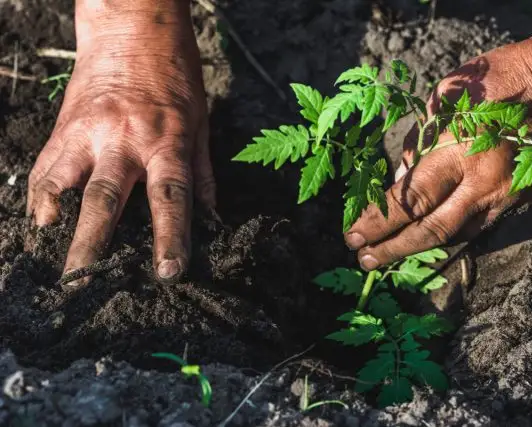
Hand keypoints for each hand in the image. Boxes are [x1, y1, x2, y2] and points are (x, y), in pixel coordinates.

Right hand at [27, 3, 214, 286]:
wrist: (132, 29)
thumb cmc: (176, 76)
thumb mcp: (201, 123)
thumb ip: (203, 174)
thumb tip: (212, 218)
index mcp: (168, 143)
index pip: (171, 200)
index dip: (171, 239)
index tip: (168, 273)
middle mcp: (126, 141)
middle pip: (108, 200)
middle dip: (95, 245)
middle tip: (86, 282)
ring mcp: (89, 132)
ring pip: (67, 184)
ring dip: (58, 222)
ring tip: (53, 255)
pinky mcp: (65, 126)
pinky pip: (46, 166)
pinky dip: (42, 195)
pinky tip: (41, 219)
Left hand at [343, 34, 531, 270]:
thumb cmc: (496, 78)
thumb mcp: (444, 96)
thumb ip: (420, 140)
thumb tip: (402, 176)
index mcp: (458, 150)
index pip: (409, 198)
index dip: (378, 220)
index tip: (352, 234)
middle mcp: (482, 183)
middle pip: (430, 229)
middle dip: (392, 248)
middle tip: (363, 260)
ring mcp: (504, 196)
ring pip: (455, 236)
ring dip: (417, 249)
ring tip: (386, 255)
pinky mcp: (519, 201)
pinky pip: (477, 227)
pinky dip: (448, 236)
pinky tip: (425, 241)